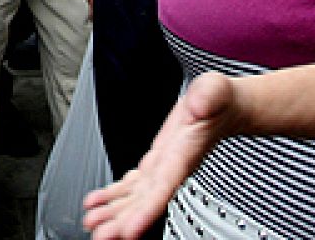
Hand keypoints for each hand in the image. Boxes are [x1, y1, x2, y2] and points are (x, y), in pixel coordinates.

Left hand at [81, 72, 234, 238]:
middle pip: (145, 201)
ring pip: (135, 197)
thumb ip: (208, 97)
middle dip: (123, 221)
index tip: (130, 230)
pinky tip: (98, 202)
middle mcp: (172, 168)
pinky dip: (114, 194)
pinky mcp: (155, 162)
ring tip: (92, 222)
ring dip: (113, 212)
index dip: (147, 211)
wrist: (223, 108)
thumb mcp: (215, 90)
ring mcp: (162, 168)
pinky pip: (132, 184)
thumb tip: (200, 102)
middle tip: (100, 235)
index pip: (165, 188)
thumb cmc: (219, 100)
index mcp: (184, 155)